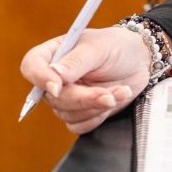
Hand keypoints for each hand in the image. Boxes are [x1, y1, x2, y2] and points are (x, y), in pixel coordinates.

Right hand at [20, 27, 151, 133]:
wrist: (141, 60)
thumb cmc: (117, 46)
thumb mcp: (99, 47)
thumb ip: (76, 62)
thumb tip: (55, 75)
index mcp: (53, 54)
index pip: (31, 66)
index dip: (40, 78)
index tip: (58, 86)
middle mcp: (56, 78)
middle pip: (53, 98)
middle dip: (82, 98)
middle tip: (107, 94)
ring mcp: (68, 96)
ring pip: (67, 114)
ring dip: (96, 107)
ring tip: (119, 91)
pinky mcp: (82, 112)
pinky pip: (79, 125)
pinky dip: (98, 117)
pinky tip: (114, 100)